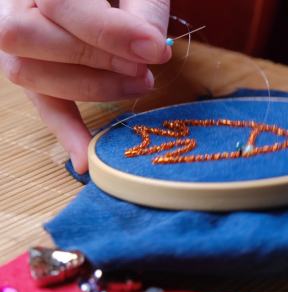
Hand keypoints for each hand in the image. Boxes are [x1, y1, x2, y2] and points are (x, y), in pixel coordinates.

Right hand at [0, 0, 170, 172]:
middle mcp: (10, 4)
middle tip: (144, 67)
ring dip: (90, 88)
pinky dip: (66, 132)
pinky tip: (86, 160)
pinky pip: (40, 104)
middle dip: (95, 59)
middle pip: (26, 37)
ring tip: (140, 84)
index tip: (155, 49)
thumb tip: (153, 49)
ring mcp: (13, 44)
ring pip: (27, 73)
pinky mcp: (33, 72)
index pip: (58, 2)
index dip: (109, 31)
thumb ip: (142, 9)